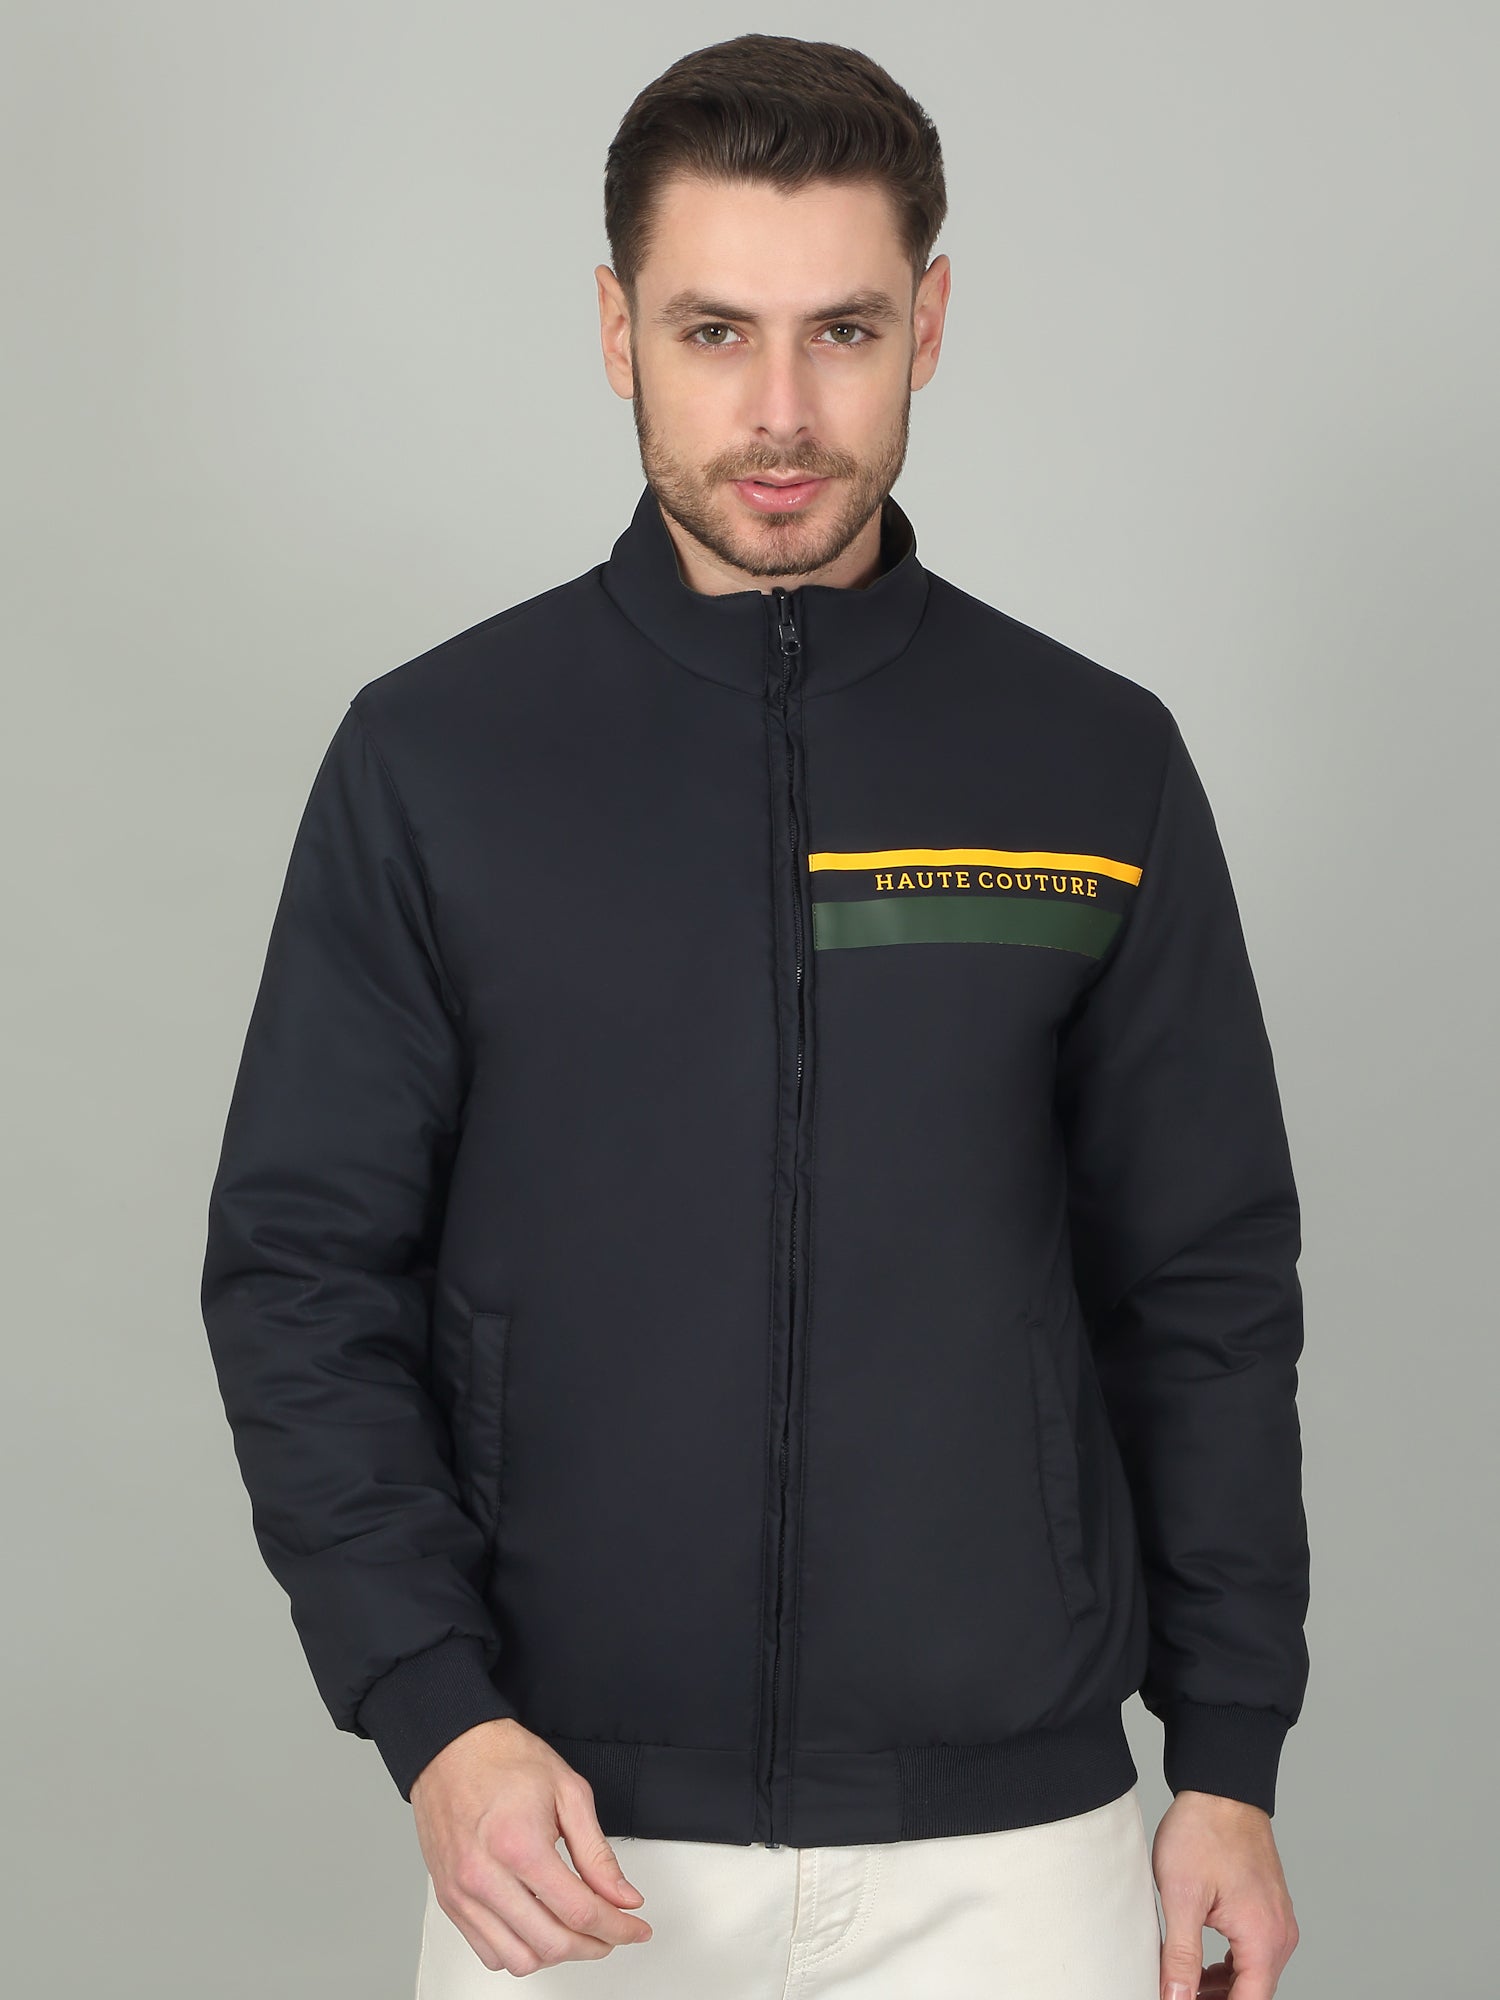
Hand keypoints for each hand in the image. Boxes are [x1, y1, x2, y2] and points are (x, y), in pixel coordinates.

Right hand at [410, 1716, 653, 1975]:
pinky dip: (521, 1953)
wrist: (452, 1750)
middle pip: (552, 1944)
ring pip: (519, 1960)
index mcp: (519, 1846)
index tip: (635, 1929)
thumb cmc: (504, 1761)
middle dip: (594, 1946)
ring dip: (556, 1954)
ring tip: (577, 1933)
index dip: (618, 1928)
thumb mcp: (568, 1792)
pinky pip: (489, 1953)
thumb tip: (622, 1896)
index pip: (579, 1912)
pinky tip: (539, 1930)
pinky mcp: (450, 1901)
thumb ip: (598, 1853)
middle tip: (613, 1932)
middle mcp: (485, 1877)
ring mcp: (462, 1894)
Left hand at [1152, 1790, 1298, 1997]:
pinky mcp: (1269, 1908)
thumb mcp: (1181, 1896)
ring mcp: (1278, 1920)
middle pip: (1254, 1993)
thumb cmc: (1202, 1832)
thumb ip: (1181, 1955)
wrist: (1220, 1788)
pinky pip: (1255, 1952)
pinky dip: (1231, 1966)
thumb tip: (1176, 1998)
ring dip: (1223, 1988)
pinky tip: (1201, 1964)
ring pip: (1254, 1975)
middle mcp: (1280, 1934)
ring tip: (1183, 1984)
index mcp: (1263, 1938)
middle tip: (1177, 1995)